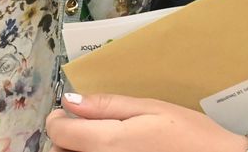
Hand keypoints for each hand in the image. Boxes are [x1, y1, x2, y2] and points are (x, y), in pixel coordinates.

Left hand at [46, 92, 246, 151]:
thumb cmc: (190, 136)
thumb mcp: (150, 109)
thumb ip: (107, 106)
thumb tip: (70, 101)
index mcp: (109, 143)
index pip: (58, 132)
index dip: (58, 118)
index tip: (69, 111)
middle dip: (66, 138)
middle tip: (86, 126)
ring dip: (77, 151)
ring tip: (99, 141)